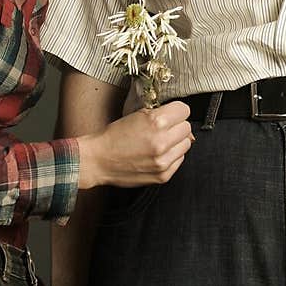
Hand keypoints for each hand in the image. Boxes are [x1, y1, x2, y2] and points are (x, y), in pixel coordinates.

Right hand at [75, 100, 192, 188]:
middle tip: (163, 129)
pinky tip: (156, 154)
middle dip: (176, 126)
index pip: (184, 110)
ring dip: (176, 142)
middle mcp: (162, 142)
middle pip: (187, 128)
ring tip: (159, 142)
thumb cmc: (114, 137)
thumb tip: (180, 117)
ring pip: (186, 145)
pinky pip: (179, 160)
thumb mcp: (137, 115)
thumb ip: (160, 114)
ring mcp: (163, 161)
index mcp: (156, 122)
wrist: (98, 160)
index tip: (172, 114)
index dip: (177, 111)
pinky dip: (171, 156)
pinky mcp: (163, 175)